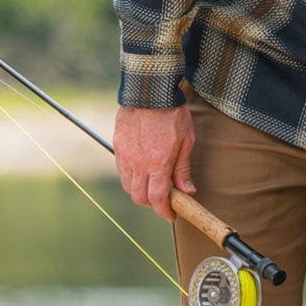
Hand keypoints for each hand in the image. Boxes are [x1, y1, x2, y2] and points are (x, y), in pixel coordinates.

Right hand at [113, 104, 196, 220]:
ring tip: (153, 183)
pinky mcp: (118, 146)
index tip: (171, 214)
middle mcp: (138, 163)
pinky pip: (122, 170)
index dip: (164, 211)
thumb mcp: (187, 141)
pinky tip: (142, 170)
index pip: (157, 199)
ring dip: (140, 191)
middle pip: (139, 197)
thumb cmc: (172, 114)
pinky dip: (131, 177)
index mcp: (158, 163)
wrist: (150, 90)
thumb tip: (187, 191)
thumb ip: (183, 169)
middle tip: (164, 199)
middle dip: (152, 204)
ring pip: (128, 186)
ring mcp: (125, 155)